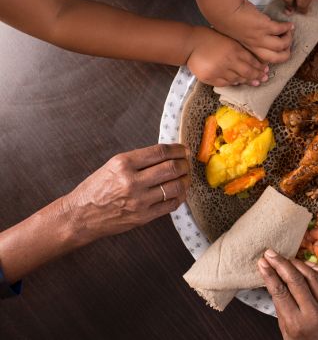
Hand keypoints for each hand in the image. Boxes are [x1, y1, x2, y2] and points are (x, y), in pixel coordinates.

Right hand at [66, 144, 190, 243]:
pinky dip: (180, 197)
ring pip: (176, 187)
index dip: (178, 149)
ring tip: (185, 177)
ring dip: (185, 180)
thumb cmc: (96, 188)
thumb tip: (167, 154)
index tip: (184, 149)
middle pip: (172, 168)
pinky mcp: (143, 217)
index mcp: (123, 163)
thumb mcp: (112, 166)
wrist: (80, 216)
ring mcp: (139, 201)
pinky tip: (179, 192)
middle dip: (185, 164)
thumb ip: (139, 160)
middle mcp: (132, 181)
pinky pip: (171, 205)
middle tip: (187, 163)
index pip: (160, 152)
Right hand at [186, 26, 268, 86]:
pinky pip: (226, 83)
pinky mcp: (212, 78)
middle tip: (264, 79)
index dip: (260, 67)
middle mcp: (229, 61)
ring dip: (247, 81)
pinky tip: (239, 83)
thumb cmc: (210, 38)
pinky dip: (234, 83)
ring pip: (238, 79)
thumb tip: (253, 60)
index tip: (266, 70)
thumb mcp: (228, 39)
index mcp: (235, 49)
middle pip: (248, 72)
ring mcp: (220, 71)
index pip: (252, 61)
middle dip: (257, 76)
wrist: (190, 44)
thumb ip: (239, 49)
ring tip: (255, 83)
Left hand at [214, 0, 293, 63]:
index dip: (273, 58)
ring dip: (288, 39)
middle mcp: (256, 46)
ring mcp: (261, 37)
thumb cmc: (227, 21)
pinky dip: (287, 27)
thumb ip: (247, 39)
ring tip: (289, 33)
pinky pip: (281, 29)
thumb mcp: (237, 36)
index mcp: (249, 50)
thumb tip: (257, 36)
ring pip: (281, 45)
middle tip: (288, 47)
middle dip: (285, 55)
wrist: (224, 11)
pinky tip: (289, 25)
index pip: (264, 61)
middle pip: (276, 58)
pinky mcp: (265, 26)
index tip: (278, 53)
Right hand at [258, 249, 317, 339]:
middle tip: (270, 254)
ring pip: (312, 276)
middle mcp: (313, 314)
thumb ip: (281, 307)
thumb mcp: (286, 331)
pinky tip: (306, 264)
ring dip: (297, 263)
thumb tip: (273, 279)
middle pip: (295, 281)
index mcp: (296, 324)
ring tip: (286, 259)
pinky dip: (317, 268)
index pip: (280, 292)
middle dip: (280, 264)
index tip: (262, 263)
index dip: (270, 274)